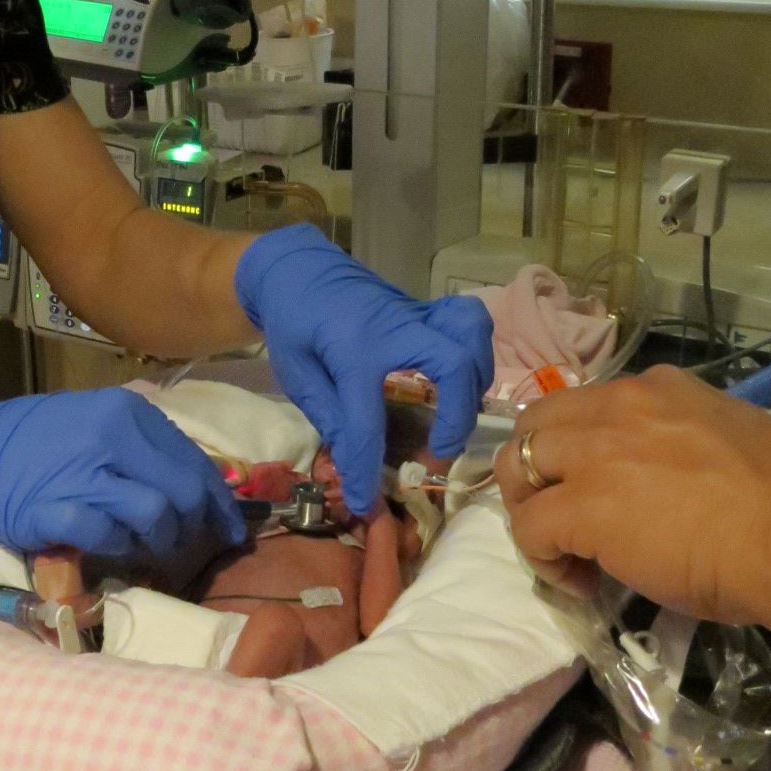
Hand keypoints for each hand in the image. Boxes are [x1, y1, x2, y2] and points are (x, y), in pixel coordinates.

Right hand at [0, 388, 244, 583]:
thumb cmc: (37, 444)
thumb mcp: (97, 427)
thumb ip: (146, 452)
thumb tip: (204, 488)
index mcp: (128, 413)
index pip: (195, 462)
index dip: (219, 502)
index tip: (230, 528)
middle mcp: (113, 436)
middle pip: (185, 491)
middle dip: (196, 527)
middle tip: (188, 546)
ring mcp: (86, 473)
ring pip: (158, 515)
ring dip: (161, 541)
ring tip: (149, 550)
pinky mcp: (59, 510)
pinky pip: (112, 536)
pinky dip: (119, 547)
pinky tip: (110, 548)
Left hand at [234, 225, 493, 514]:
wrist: (296, 268)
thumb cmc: (293, 323)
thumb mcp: (296, 373)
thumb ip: (329, 416)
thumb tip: (356, 464)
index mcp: (352, 349)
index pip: (365, 421)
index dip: (365, 468)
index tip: (366, 502)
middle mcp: (395, 328)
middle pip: (452, 364)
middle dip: (456, 417)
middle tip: (436, 453)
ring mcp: (417, 314)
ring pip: (471, 337)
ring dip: (473, 384)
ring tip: (453, 418)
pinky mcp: (427, 310)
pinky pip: (469, 323)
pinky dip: (477, 352)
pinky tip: (463, 379)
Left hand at [495, 365, 770, 627]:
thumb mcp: (727, 446)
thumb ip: (681, 450)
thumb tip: (668, 488)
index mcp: (659, 389)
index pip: (589, 405)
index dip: (581, 447)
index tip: (601, 487)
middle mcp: (619, 406)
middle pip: (538, 424)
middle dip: (536, 469)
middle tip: (560, 515)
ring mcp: (596, 452)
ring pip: (518, 465)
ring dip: (530, 507)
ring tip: (562, 549)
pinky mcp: (582, 505)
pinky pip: (530, 527)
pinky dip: (542, 557)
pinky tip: (578, 580)